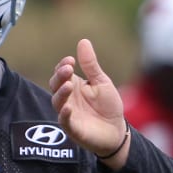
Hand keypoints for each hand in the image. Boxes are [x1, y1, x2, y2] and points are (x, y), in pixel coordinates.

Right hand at [50, 39, 130, 165]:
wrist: (117, 131)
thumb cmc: (108, 106)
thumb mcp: (101, 82)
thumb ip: (90, 65)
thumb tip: (83, 41)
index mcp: (74, 85)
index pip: (62, 73)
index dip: (63, 66)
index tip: (71, 60)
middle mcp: (68, 98)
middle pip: (55, 85)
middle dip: (60, 77)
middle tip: (68, 69)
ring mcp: (68, 113)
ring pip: (57, 102)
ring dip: (61, 93)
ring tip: (68, 85)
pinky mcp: (73, 128)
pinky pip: (64, 121)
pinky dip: (64, 114)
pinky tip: (69, 107)